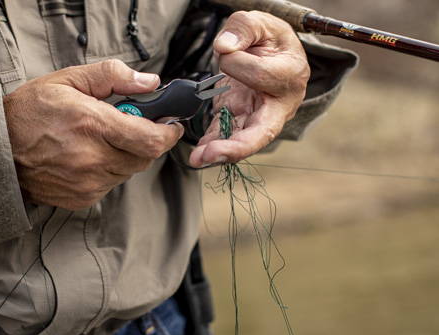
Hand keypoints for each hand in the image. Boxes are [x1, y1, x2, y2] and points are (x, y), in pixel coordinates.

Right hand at [4, 60, 183, 209]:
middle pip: (144, 158)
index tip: (170, 124)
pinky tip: (85, 157)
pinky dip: (107, 171)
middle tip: (129, 126)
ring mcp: (87, 183)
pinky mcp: (81, 198)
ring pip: (128, 172)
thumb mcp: (68, 80)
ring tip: (99, 140)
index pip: (151, 140)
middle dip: (145, 141)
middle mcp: (93, 159)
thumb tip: (150, 83)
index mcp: (92, 125)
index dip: (168, 133)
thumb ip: (112, 76)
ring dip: (124, 156)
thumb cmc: (30, 111)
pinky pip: (110, 185)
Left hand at [189, 11, 309, 166]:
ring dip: (220, 152)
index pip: (261, 75)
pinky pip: (225, 136)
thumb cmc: (268, 39)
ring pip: (243, 141)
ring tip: (197, 159)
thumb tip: (224, 47)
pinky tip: (197, 155)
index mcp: (290, 74)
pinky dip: (210, 146)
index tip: (227, 50)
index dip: (239, 63)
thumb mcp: (260, 23)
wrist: (270, 53)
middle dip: (238, 146)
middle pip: (263, 132)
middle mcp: (279, 104)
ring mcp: (259, 117)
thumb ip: (243, 29)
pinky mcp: (239, 120)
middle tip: (212, 153)